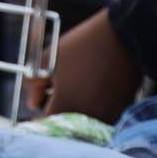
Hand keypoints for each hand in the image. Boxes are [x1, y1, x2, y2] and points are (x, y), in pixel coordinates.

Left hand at [27, 9, 141, 122]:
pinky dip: (93, 102)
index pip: (45, 120)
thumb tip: (32, 103)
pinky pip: (100, 112)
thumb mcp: (47, 60)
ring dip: (76, 105)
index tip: (41, 95)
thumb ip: (34, 85)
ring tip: (77, 80)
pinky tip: (93, 83)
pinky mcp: (121, 109)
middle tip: (58, 84)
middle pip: (64, 121)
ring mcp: (107, 115)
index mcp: (65, 106)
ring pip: (82, 117)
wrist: (124, 37)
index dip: (41, 107)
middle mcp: (87, 118)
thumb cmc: (81, 46)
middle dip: (57, 105)